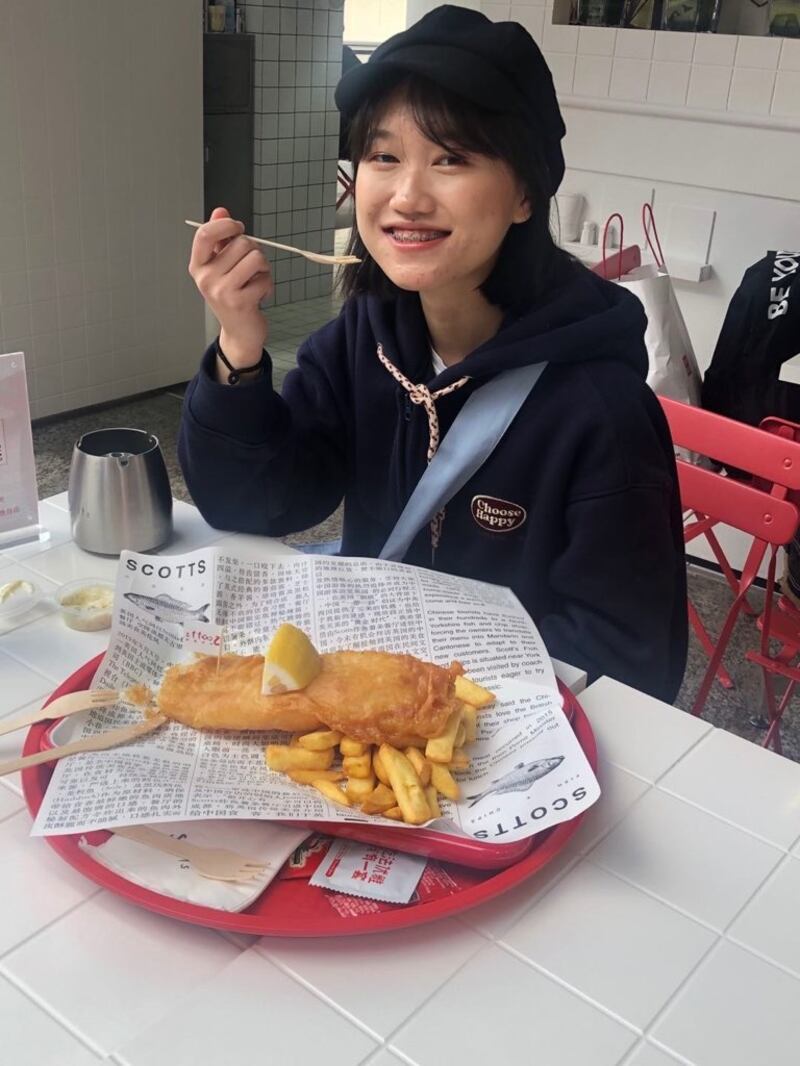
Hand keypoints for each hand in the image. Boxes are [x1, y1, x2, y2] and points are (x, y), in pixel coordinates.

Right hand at [188, 206, 273, 370]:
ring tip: (256, 279)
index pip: (205, 234)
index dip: (225, 224)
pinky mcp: (240, 302)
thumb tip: (220, 211)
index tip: (238, 227)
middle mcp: (206, 278)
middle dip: (254, 249)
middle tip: (252, 266)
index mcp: (198, 265)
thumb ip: (221, 239)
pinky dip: (267, 284)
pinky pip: (264, 278)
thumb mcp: (222, 266)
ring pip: (255, 257)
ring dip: (263, 267)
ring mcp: (221, 291)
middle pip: (240, 242)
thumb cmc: (233, 295)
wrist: (240, 332)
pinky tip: (260, 295)